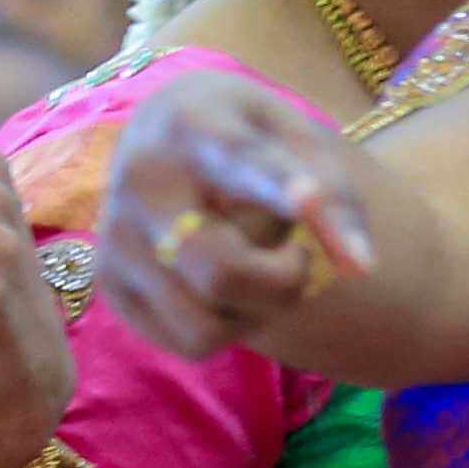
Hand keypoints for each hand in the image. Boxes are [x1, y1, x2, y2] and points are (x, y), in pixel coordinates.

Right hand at [91, 70, 375, 363]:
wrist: (164, 133)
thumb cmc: (250, 137)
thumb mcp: (298, 138)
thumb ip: (336, 194)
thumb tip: (360, 269)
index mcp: (194, 123)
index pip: (240, 160)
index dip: (279, 185)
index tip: (310, 200)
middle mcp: (140, 180)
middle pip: (222, 271)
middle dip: (283, 283)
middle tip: (297, 257)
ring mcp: (115, 236)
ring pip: (206, 324)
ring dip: (255, 311)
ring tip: (254, 265)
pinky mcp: (108, 283)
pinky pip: (188, 343)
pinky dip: (225, 327)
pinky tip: (219, 283)